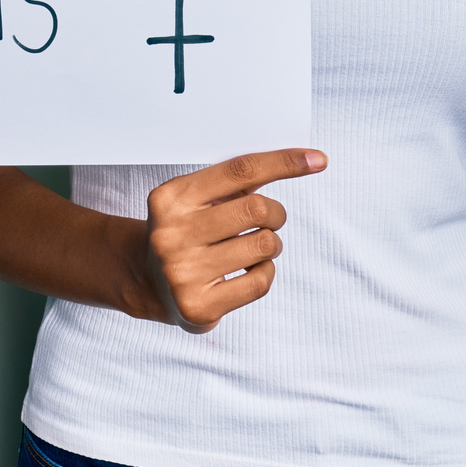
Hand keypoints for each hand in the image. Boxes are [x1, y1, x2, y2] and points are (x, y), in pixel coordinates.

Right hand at [134, 149, 324, 332]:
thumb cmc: (187, 231)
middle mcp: (172, 233)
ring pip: (264, 245)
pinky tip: (247, 271)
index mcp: (171, 198)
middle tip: (269, 221)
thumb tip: (300, 160)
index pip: (240, 171)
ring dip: (271, 244)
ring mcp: (182, 272)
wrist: (148, 281)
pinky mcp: (197, 306)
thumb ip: (234, 183)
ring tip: (253, 248)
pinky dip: (265, 272)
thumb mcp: (196, 199)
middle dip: (275, 214)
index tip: (317, 160)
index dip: (283, 162)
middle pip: (257, 208)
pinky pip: (261, 281)